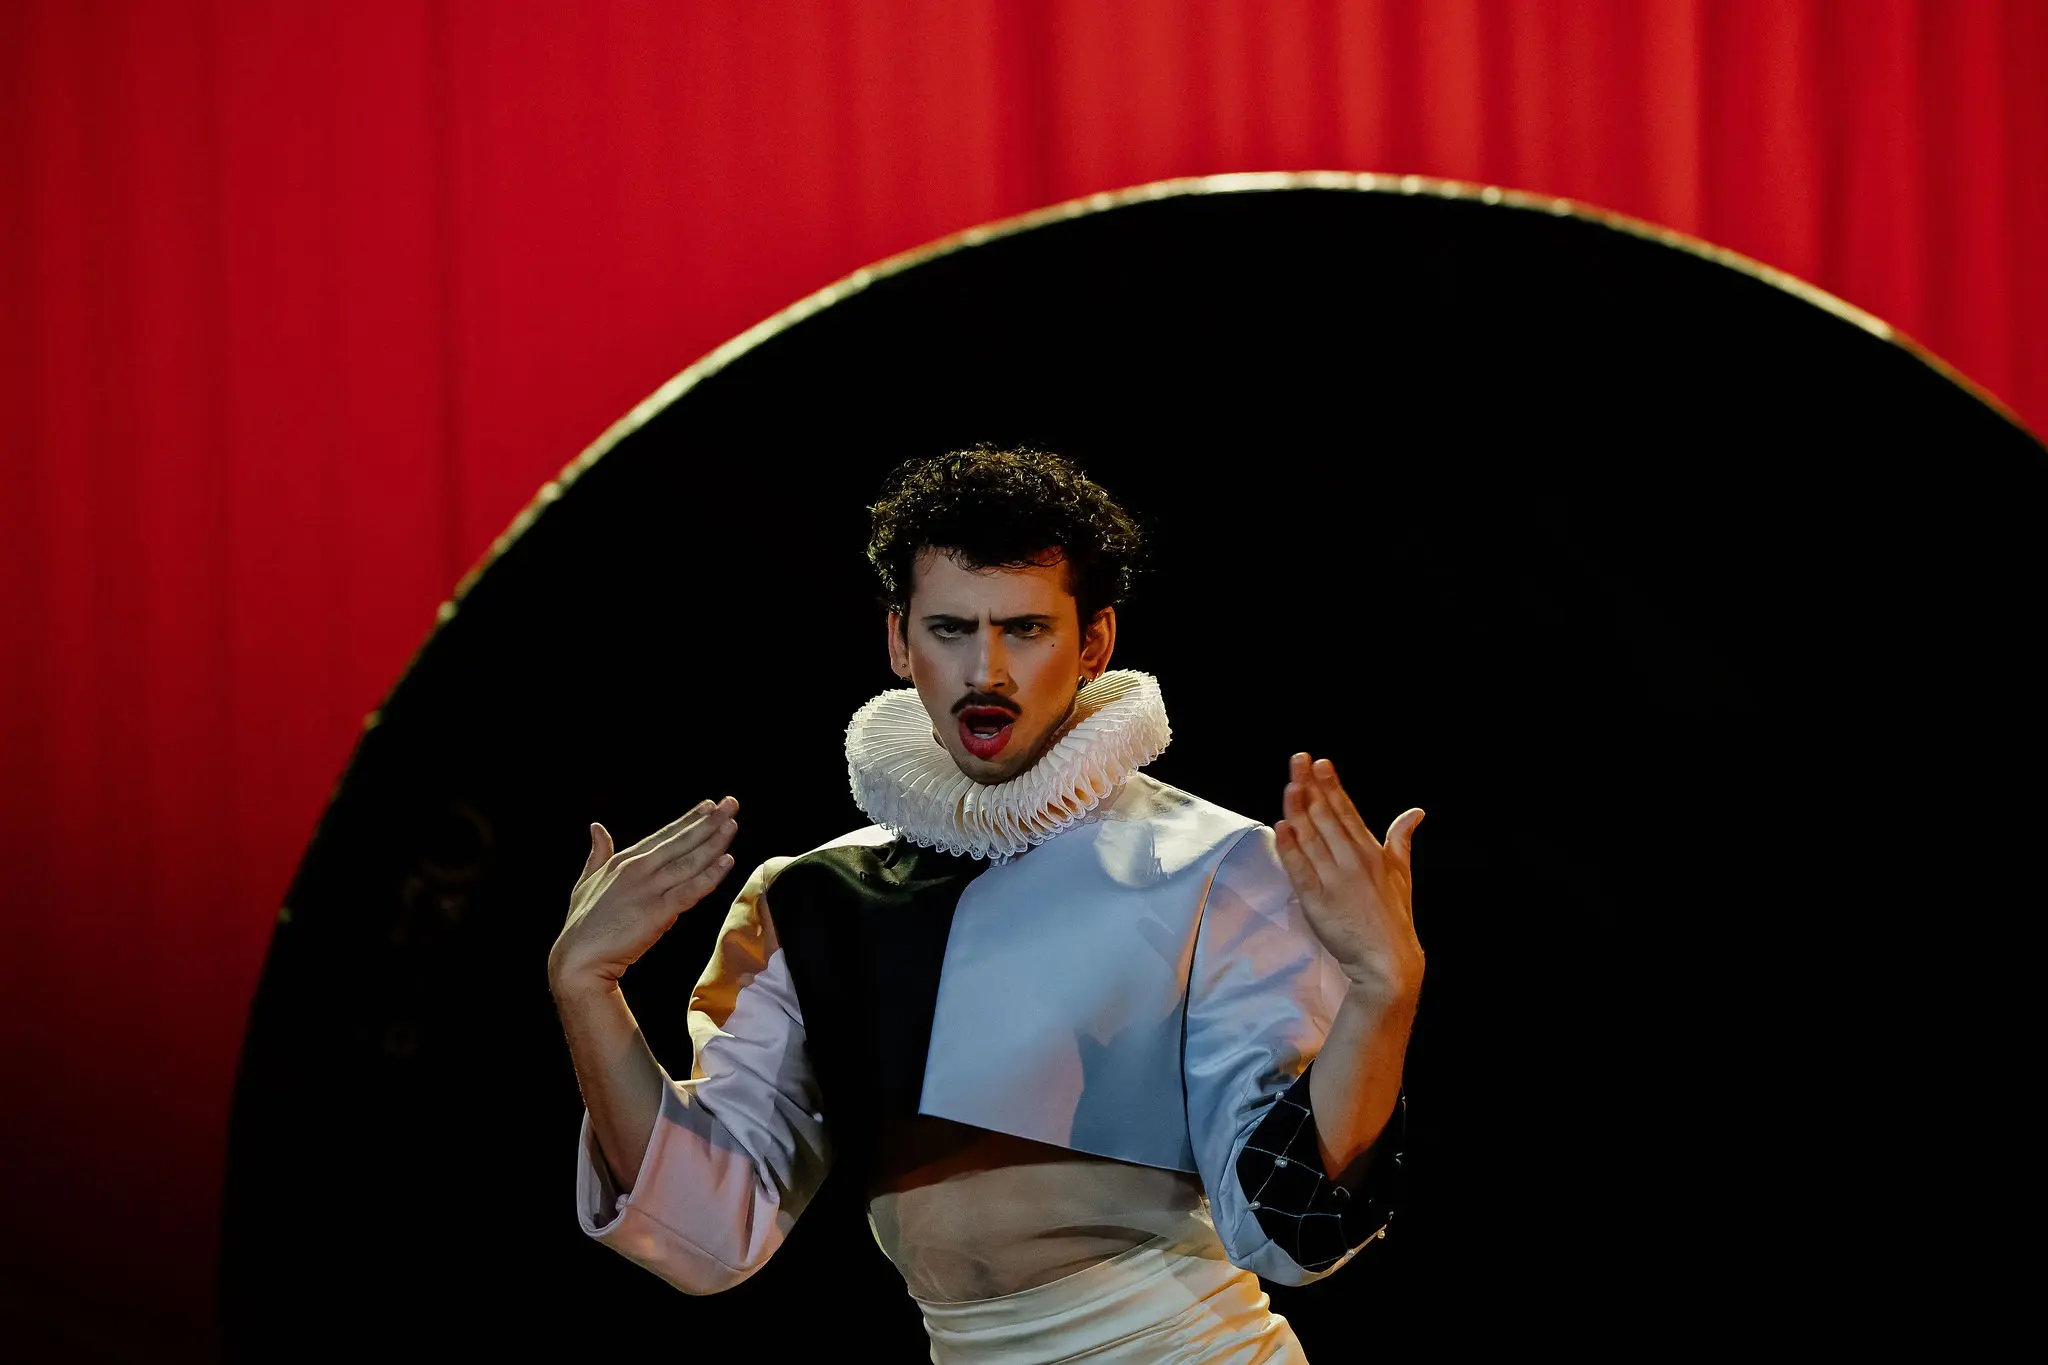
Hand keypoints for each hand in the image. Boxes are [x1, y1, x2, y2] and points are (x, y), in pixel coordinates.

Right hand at [547, 796, 739, 997]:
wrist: (578, 959)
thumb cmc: (582, 924)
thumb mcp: (586, 881)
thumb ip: (597, 853)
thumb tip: (596, 826)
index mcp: (624, 860)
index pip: (664, 835)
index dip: (689, 819)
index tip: (710, 805)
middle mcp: (638, 869)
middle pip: (682, 842)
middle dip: (710, 822)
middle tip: (731, 804)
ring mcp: (649, 889)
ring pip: (690, 862)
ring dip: (714, 842)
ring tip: (732, 824)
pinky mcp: (657, 912)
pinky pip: (690, 891)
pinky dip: (710, 876)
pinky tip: (727, 862)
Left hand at [1273, 753, 1424, 1000]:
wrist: (1387, 961)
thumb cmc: (1394, 918)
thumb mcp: (1402, 874)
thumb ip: (1402, 840)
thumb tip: (1415, 812)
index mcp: (1371, 852)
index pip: (1347, 811)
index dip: (1332, 785)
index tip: (1320, 763)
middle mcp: (1353, 861)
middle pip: (1326, 817)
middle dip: (1310, 786)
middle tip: (1297, 760)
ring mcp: (1334, 881)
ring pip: (1311, 838)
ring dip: (1298, 809)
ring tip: (1290, 785)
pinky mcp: (1317, 902)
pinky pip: (1300, 870)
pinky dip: (1291, 848)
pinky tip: (1282, 827)